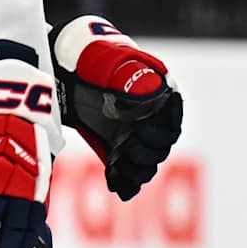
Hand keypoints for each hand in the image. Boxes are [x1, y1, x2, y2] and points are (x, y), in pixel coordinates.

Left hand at [52, 15, 183, 200]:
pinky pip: (128, 175)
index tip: (141, 130)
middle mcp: (153, 123)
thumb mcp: (114, 64)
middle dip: (146, 152)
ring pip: (148, 165)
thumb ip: (132, 76)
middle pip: (162, 147)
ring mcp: (136, 140)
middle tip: (126, 147)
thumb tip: (151, 92)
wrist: (74, 77)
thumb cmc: (97, 66)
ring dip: (136, 170)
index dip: (162, 131)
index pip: (172, 122)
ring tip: (119, 167)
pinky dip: (124, 182)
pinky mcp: (118, 152)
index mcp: (160, 100)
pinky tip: (114, 183)